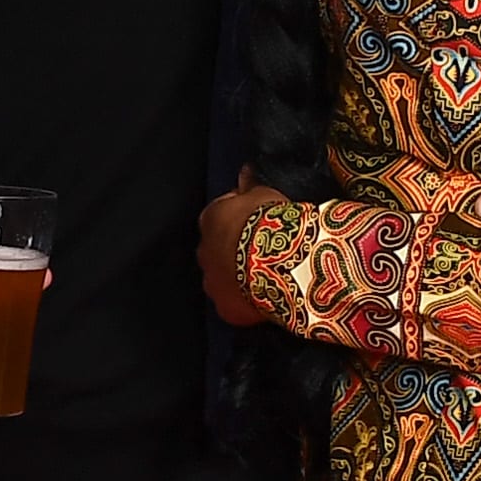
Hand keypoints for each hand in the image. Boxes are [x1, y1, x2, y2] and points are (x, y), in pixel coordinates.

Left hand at [198, 171, 277, 327]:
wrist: (276, 259)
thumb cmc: (269, 220)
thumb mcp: (262, 194)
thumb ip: (250, 185)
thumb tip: (244, 171)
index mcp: (210, 220)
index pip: (221, 216)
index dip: (242, 218)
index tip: (260, 221)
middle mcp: (203, 252)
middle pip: (218, 250)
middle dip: (235, 250)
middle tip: (264, 251)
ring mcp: (212, 283)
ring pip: (224, 279)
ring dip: (239, 277)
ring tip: (267, 277)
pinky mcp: (225, 308)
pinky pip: (236, 305)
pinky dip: (247, 302)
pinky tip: (266, 299)